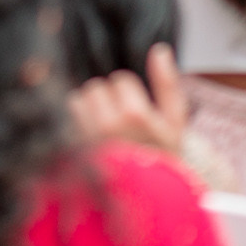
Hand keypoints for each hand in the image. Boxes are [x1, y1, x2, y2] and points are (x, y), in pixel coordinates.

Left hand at [69, 44, 187, 156]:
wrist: (151, 196)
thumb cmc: (164, 153)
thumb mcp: (176, 120)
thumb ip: (168, 83)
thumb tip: (160, 50)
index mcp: (135, 114)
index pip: (120, 79)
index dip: (130, 93)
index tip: (139, 114)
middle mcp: (107, 124)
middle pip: (97, 87)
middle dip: (109, 99)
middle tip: (123, 122)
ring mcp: (87, 136)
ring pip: (80, 98)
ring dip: (91, 108)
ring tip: (108, 129)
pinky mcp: (73, 147)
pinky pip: (69, 116)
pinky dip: (78, 121)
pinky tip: (94, 138)